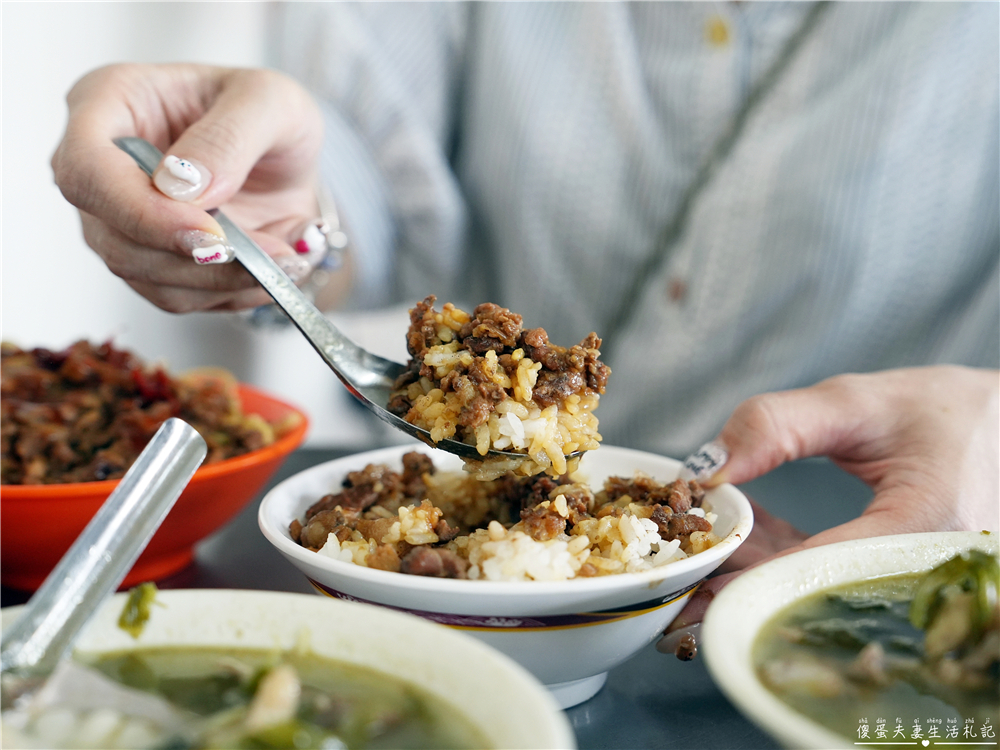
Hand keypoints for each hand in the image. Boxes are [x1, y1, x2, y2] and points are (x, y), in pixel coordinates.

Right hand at [51, 63, 326, 312]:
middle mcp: (103, 168)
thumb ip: (229, 137)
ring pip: (147, 277)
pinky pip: (179, 296)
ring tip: (284, 257)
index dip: (141, 212)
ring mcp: (121, 221)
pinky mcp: (153, 261)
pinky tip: (271, 267)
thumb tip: (182, 187)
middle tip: (269, 253)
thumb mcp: (270, 102)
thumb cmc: (268, 114)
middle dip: (196, 258)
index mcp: (110, 102)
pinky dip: (232, 291)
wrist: (289, 158)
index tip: (209, 231)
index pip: (86, 169)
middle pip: (113, 238)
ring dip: (222, 279)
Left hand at [659, 365, 998, 657]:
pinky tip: (737, 546)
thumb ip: (778, 424)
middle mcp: (919, 571)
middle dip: (736, 595)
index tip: (687, 588)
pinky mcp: (889, 575)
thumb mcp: (857, 402)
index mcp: (921, 528)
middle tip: (672, 601)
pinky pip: (825, 579)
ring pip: (813, 594)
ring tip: (690, 576)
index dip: (741, 582)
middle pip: (808, 596)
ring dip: (751, 581)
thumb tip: (707, 467)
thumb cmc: (944, 409)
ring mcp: (906, 580)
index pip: (812, 572)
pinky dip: (780, 564)